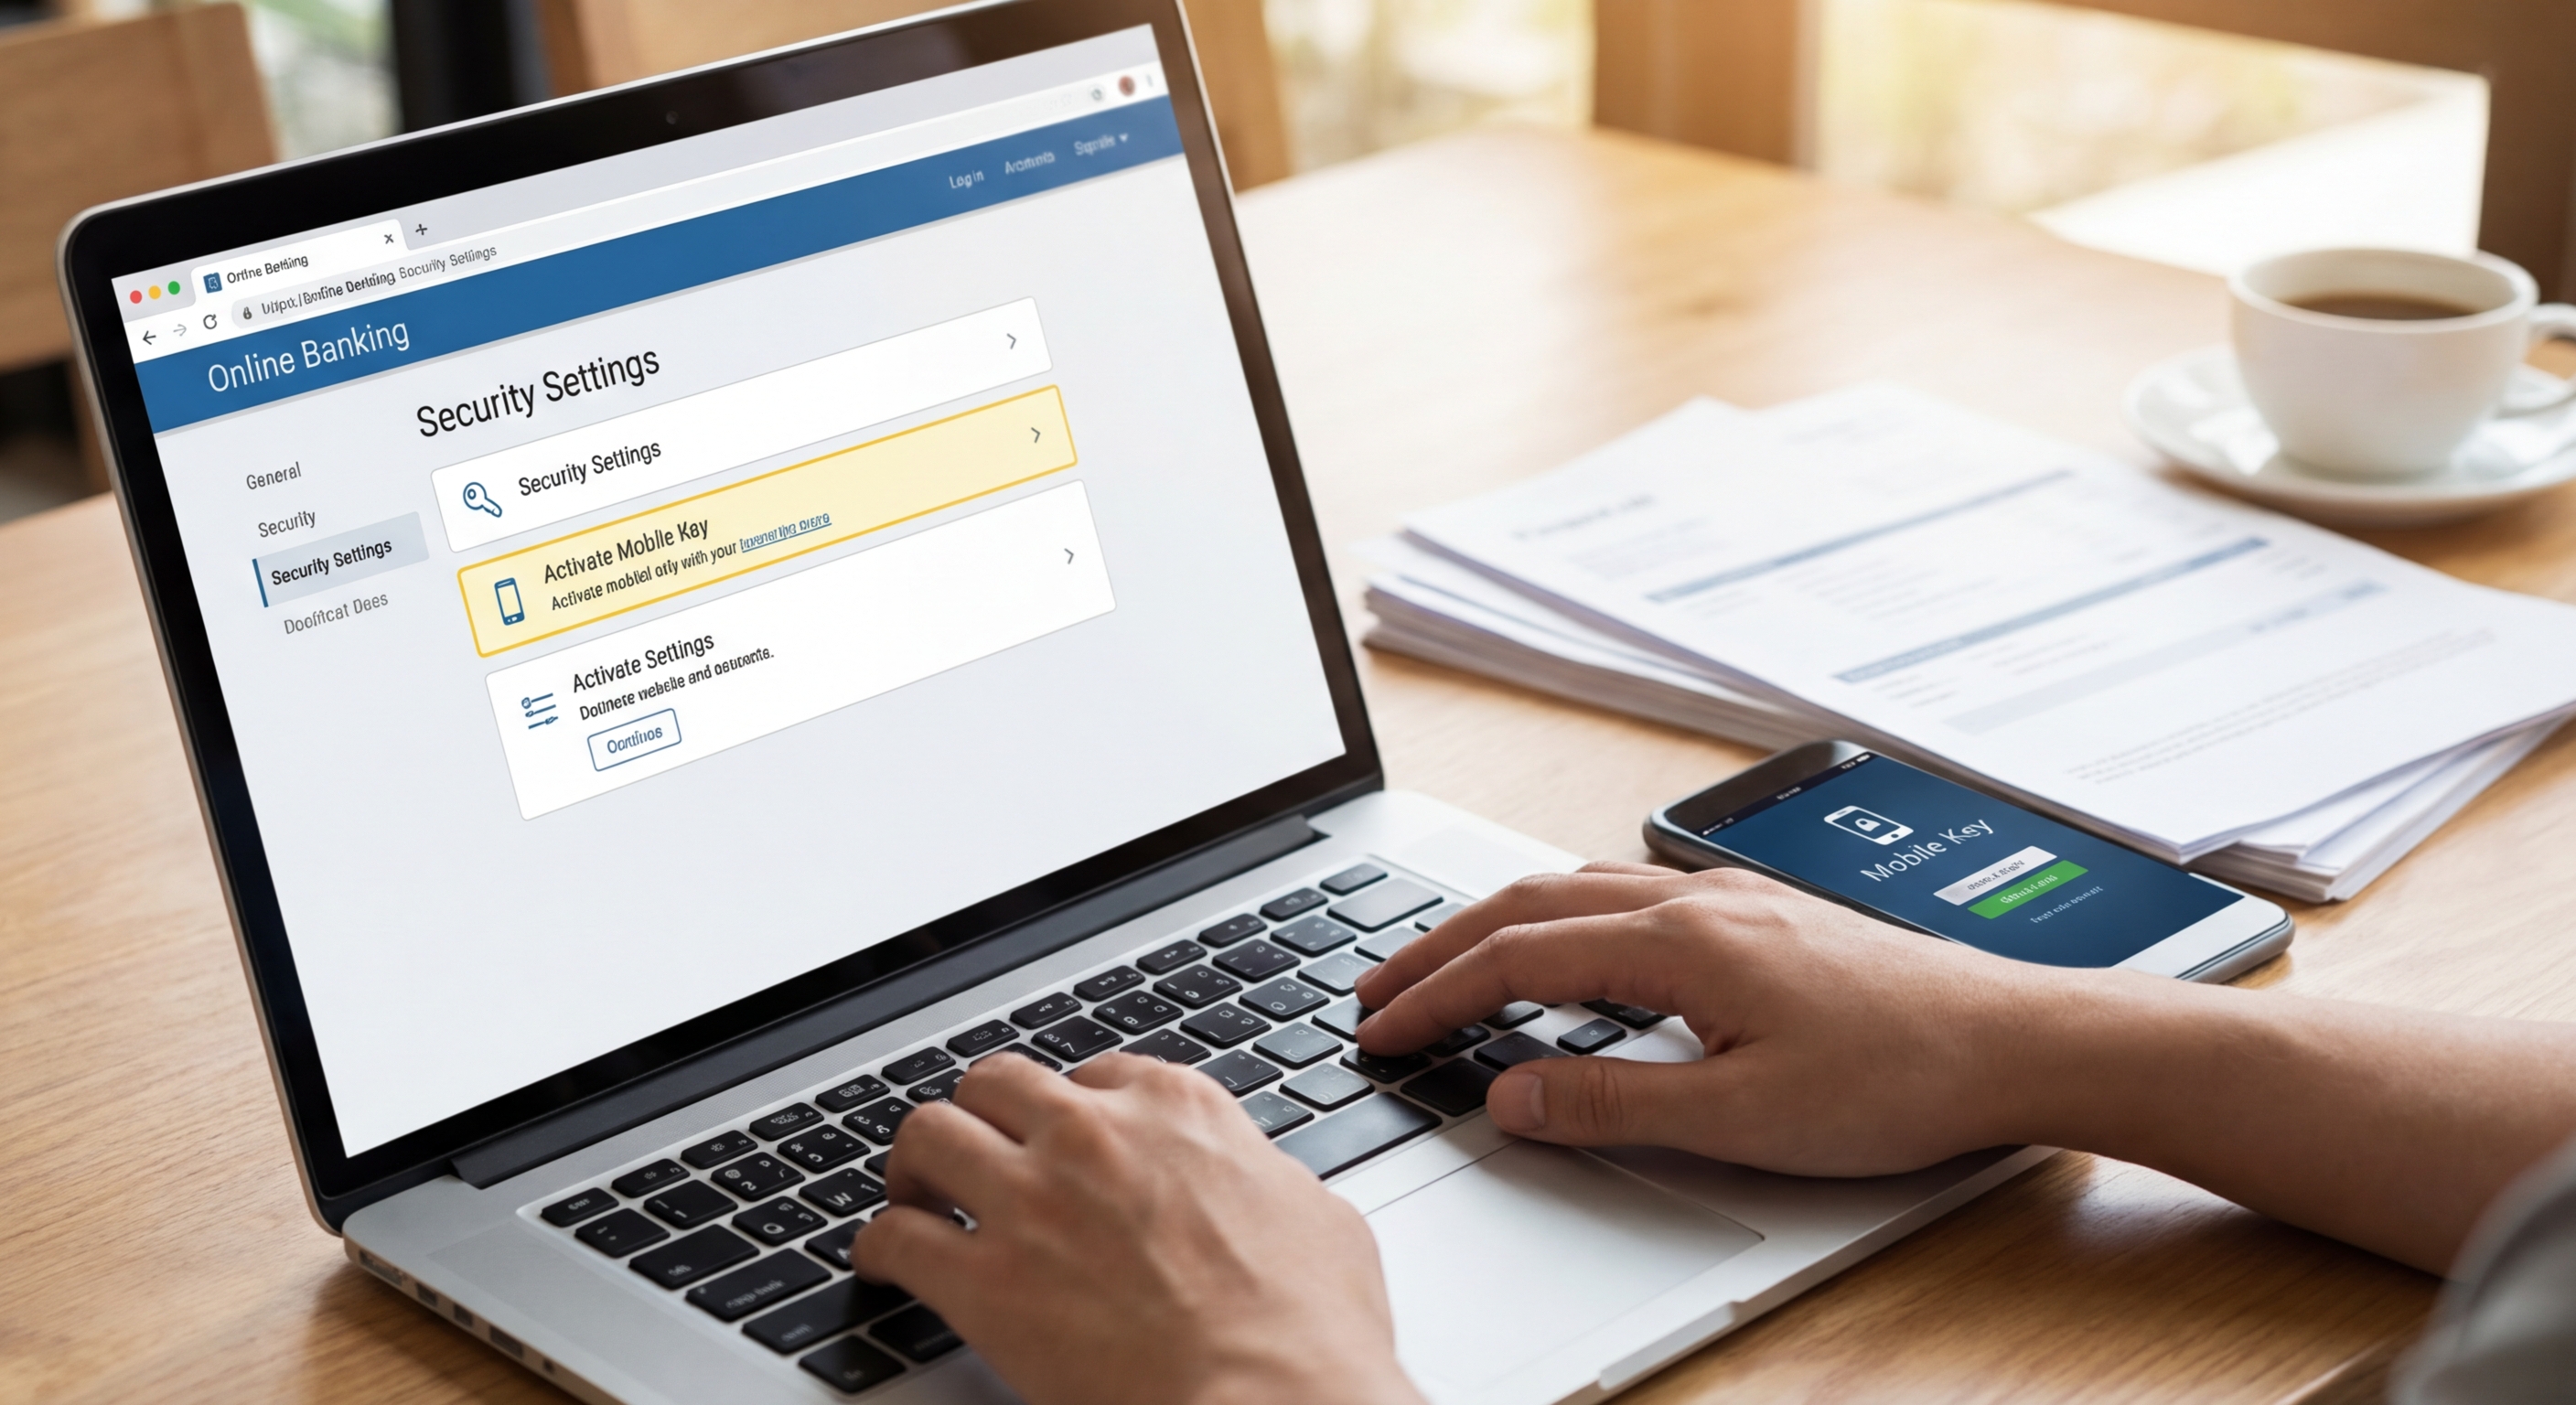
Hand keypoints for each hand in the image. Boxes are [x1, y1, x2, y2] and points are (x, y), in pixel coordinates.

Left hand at [851, 1052, 1425, 1404]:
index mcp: (1177, 1110)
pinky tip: (885, 1267)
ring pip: (928, 1135)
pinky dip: (879, 1250)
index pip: (1094, 1074)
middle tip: (976, 1158)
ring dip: (916, 1168)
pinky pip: (893, 1238)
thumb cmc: (1311, 1330)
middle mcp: (1094, 1135)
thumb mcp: (1319, 1218)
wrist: (1274, 1400)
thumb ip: (1265, 1183)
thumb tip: (1265, 1192)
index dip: (1069, 1112)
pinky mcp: (984, 1282)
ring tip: (916, 1199)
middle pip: (996, 1084)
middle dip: (981, 1119)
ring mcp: (1032, 1202)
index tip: (1059, 1139)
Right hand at [1353, 862, 2068, 1174]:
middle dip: (1441, 945)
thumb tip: (1510, 1095)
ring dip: (1499, 926)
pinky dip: (1562, 919)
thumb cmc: (1901, 1077)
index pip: (1516, 959)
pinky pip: (1626, 898)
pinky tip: (1570, 950)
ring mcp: (1730, 903)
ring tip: (1448, 964)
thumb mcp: (1742, 1117)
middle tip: (1377, 986)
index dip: (1434, 995)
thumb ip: (1613, 1102)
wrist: (2015, 1040)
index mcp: (1679, 942)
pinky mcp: (1761, 918)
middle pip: (1530, 905)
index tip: (1376, 1027)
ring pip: (1576, 890)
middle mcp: (1695, 903)